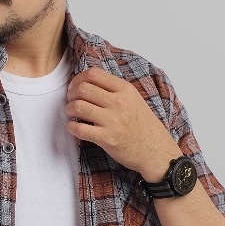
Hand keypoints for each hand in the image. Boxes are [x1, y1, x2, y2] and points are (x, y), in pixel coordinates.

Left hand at [64, 67, 181, 181]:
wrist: (155, 151)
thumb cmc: (143, 126)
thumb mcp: (134, 100)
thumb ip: (114, 90)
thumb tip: (88, 84)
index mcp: (125, 90)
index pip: (94, 74)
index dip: (78, 78)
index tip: (75, 86)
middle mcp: (119, 102)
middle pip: (82, 88)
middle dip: (71, 94)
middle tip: (71, 100)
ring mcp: (113, 121)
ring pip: (78, 106)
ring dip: (69, 109)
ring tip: (71, 114)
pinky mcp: (107, 139)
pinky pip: (79, 129)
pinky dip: (71, 127)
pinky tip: (73, 127)